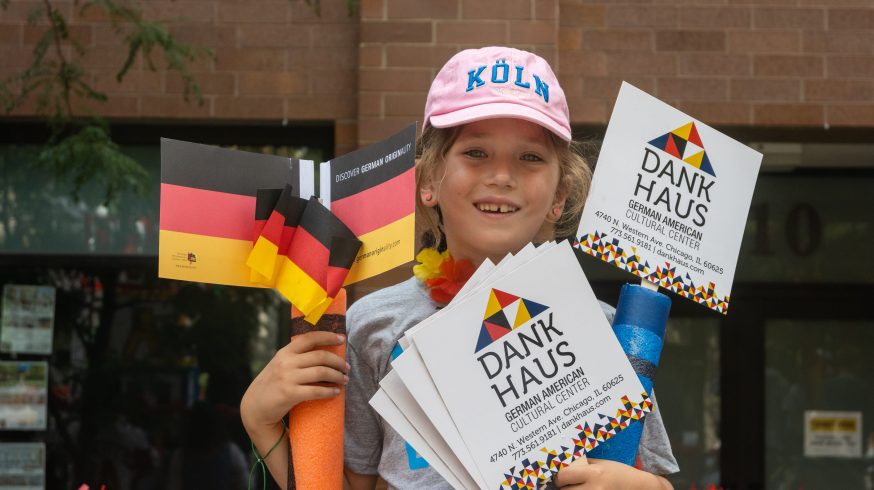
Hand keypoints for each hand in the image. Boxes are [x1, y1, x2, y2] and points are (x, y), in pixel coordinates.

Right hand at [240, 331, 347, 434]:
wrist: (255, 407)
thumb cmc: (273, 384)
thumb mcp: (280, 364)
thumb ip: (296, 357)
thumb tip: (323, 350)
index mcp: (285, 352)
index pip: (310, 338)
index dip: (328, 336)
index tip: (341, 338)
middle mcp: (286, 362)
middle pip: (320, 356)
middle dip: (338, 361)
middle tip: (347, 367)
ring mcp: (287, 378)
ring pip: (321, 372)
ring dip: (337, 376)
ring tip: (345, 380)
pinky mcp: (290, 394)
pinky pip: (316, 391)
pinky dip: (329, 391)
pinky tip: (336, 392)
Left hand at [553, 458, 670, 489]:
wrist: (637, 487)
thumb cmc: (618, 472)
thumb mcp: (600, 463)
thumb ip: (582, 464)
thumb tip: (562, 463)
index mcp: (594, 474)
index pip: (563, 476)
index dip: (559, 475)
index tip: (561, 473)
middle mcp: (594, 489)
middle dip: (563, 486)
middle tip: (568, 481)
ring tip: (577, 485)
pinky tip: (582, 489)